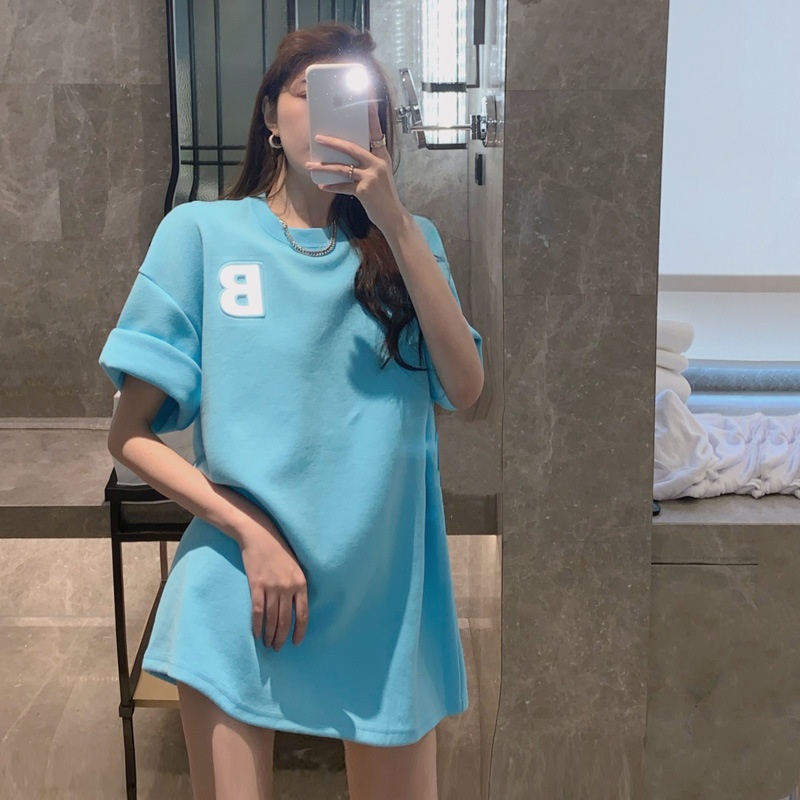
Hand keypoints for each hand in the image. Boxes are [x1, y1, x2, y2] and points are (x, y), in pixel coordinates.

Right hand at [239, 526, 308, 650]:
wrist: (259, 535)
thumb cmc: (279, 550)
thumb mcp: (295, 566)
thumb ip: (297, 586)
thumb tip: (296, 608)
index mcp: (301, 582)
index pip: (303, 614)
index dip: (299, 631)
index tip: (295, 643)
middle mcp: (287, 587)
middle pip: (286, 620)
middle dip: (282, 637)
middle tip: (277, 649)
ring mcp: (271, 587)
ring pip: (272, 619)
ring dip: (270, 635)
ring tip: (268, 645)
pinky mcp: (256, 585)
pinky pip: (257, 611)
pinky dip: (257, 626)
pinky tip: (256, 635)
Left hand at [305, 87, 407, 235]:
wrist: (392, 215)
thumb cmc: (384, 194)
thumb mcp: (380, 173)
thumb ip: (369, 161)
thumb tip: (349, 151)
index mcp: (382, 156)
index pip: (376, 131)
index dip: (371, 115)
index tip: (366, 99)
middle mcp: (377, 163)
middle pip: (351, 148)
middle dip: (333, 142)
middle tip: (318, 137)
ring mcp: (371, 177)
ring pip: (343, 168)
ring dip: (324, 166)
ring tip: (310, 164)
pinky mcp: (364, 191)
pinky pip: (343, 186)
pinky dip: (331, 186)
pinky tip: (321, 185)